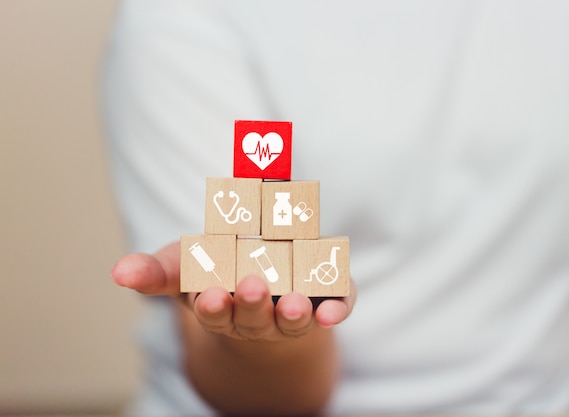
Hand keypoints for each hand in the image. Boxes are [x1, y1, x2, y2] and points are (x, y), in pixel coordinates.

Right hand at [111, 241, 356, 341]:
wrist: (266, 284)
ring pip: (292, 321)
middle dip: (252, 305)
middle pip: (253, 317)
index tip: (210, 294)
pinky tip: (333, 311)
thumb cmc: (219, 272)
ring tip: (296, 303)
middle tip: (253, 287)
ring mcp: (291, 312)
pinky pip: (333, 310)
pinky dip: (335, 310)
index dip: (212, 304)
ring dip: (294, 314)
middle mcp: (256, 316)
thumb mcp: (185, 266)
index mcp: (221, 305)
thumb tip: (118, 272)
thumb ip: (158, 269)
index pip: (213, 310)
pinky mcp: (324, 302)